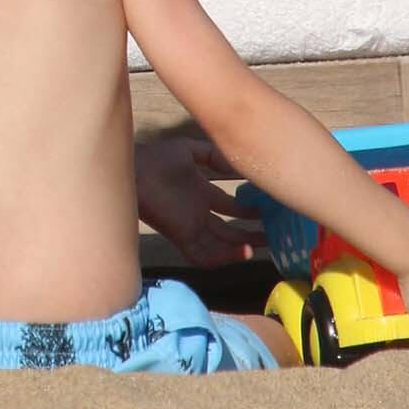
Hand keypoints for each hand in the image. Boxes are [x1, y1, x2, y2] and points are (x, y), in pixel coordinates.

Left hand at [133, 131, 263, 266]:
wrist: (134, 171)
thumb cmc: (156, 159)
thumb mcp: (189, 150)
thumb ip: (212, 154)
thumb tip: (237, 161)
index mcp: (201, 192)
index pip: (229, 204)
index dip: (247, 208)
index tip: (268, 207)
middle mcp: (199, 211)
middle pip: (229, 227)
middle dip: (250, 231)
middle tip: (274, 232)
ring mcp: (191, 226)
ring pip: (221, 243)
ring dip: (242, 246)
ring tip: (264, 244)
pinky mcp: (183, 237)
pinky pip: (205, 255)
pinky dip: (223, 257)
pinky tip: (242, 252)